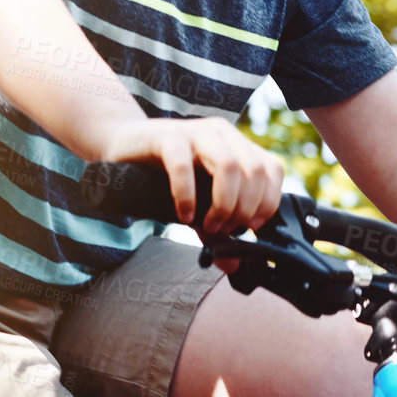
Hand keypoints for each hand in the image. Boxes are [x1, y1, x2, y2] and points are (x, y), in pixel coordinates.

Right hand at [96, 117, 283, 273]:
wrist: (124, 145)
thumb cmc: (165, 174)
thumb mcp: (198, 201)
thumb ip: (215, 229)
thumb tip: (232, 265)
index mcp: (237, 144)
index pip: (272, 169)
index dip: (268, 201)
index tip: (252, 228)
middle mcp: (222, 134)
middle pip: (254, 171)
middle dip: (244, 209)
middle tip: (224, 231)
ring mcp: (196, 132)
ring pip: (229, 166)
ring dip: (223, 204)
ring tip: (208, 225)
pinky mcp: (167, 138)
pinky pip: (183, 167)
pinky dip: (188, 196)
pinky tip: (184, 215)